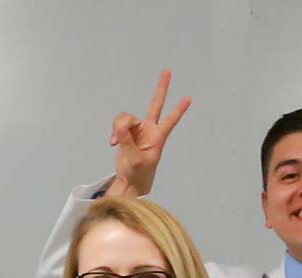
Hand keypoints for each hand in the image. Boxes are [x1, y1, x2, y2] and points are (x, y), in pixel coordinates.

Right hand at [104, 69, 189, 198]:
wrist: (129, 181)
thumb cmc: (138, 173)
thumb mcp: (134, 158)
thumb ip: (127, 140)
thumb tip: (121, 126)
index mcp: (157, 137)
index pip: (170, 120)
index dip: (179, 110)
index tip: (189, 98)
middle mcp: (149, 130)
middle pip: (155, 104)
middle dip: (161, 88)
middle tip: (167, 71)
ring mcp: (137, 129)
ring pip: (126, 117)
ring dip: (119, 127)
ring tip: (115, 141)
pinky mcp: (126, 132)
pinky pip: (118, 123)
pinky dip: (114, 131)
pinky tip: (113, 142)